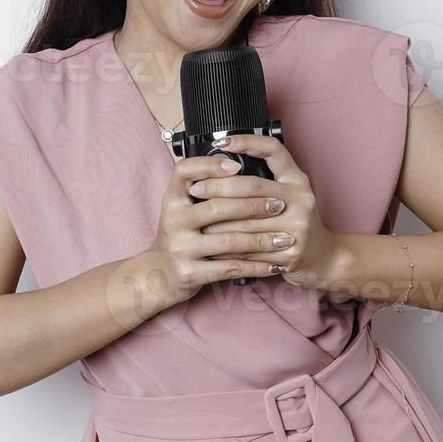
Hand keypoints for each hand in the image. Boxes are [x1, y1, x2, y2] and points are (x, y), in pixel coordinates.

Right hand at [141, 153, 290, 308]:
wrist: (157, 276)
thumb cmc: (178, 236)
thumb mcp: (180, 208)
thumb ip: (201, 189)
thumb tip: (238, 165)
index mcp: (172, 200)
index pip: (185, 171)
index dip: (210, 165)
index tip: (237, 165)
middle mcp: (174, 221)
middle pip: (217, 207)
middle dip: (254, 205)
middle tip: (279, 205)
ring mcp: (181, 248)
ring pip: (229, 241)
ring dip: (262, 240)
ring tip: (285, 238)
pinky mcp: (191, 272)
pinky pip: (230, 269)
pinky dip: (255, 267)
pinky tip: (274, 265)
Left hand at [187, 132, 340, 291]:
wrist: (325, 259)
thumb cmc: (298, 224)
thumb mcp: (290, 195)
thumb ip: (267, 181)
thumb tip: (222, 166)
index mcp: (298, 180)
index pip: (273, 151)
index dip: (247, 142)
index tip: (222, 142)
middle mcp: (301, 199)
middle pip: (252, 186)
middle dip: (218, 187)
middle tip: (196, 189)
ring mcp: (298, 226)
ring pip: (246, 221)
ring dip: (216, 221)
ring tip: (197, 217)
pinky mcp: (291, 251)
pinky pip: (250, 248)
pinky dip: (227, 247)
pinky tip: (211, 243)